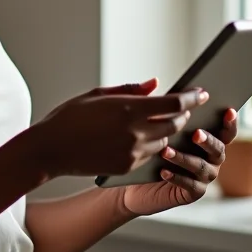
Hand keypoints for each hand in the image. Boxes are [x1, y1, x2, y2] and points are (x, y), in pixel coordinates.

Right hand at [28, 79, 206, 179]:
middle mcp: (134, 132)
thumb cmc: (70, 116)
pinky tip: (148, 136)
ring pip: (166, 141)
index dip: (191, 97)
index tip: (200, 92)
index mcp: (128, 109)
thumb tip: (155, 84)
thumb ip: (130, 89)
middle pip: (175, 123)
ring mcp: (132, 152)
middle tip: (184, 105)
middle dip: (183, 114)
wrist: (50, 149)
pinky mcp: (127, 167)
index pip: (173, 104)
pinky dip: (154, 144)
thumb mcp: (97, 94)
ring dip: (169, 130)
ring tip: (167, 121)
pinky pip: (150, 155)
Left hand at [121, 107, 238, 215]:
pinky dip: (177, 177)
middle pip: (219, 149)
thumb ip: (160, 106)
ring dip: (184, 158)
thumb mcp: (155, 123)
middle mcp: (211, 158)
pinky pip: (190, 186)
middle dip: (208, 140)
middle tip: (195, 134)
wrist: (136, 178)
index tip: (229, 111)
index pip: (226, 131)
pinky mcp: (192, 193)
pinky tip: (162, 171)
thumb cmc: (149, 145)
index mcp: (207, 139)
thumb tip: (155, 83)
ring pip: (201, 167)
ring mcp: (204, 177)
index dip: (231, 122)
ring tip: (165, 151)